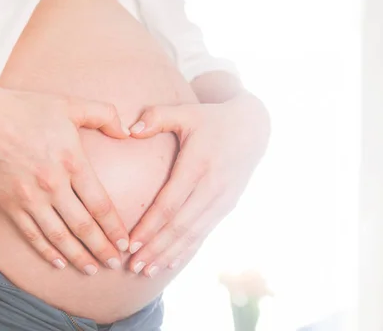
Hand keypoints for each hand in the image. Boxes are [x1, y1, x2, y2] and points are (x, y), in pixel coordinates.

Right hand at [0, 80, 130, 274]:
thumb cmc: (27, 109)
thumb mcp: (71, 104)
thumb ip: (104, 114)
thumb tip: (127, 132)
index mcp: (72, 162)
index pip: (100, 204)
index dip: (114, 227)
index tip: (125, 242)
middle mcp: (53, 185)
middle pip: (83, 226)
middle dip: (102, 249)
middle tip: (115, 264)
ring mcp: (30, 198)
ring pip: (59, 236)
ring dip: (78, 256)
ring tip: (92, 269)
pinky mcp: (10, 205)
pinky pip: (32, 234)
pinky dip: (47, 251)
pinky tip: (59, 262)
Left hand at [126, 92, 269, 276]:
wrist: (253, 128)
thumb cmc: (212, 119)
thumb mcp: (186, 112)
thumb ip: (157, 117)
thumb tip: (129, 130)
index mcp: (198, 165)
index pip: (170, 204)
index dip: (150, 226)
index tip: (130, 243)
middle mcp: (212, 187)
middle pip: (180, 226)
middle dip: (156, 249)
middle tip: (133, 267)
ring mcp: (222, 200)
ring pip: (193, 234)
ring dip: (169, 255)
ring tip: (146, 271)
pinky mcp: (227, 206)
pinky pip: (204, 232)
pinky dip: (187, 250)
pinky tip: (170, 262)